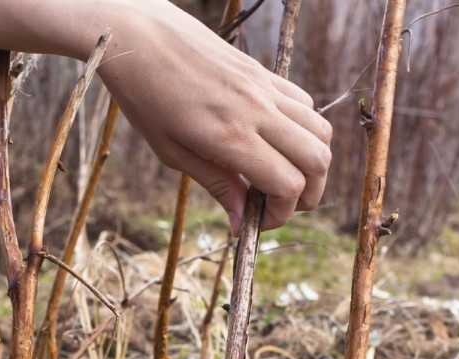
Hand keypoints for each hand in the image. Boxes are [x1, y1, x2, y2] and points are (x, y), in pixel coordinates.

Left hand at [99, 0, 332, 232]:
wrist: (139, 36)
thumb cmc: (146, 96)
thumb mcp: (173, 152)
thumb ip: (216, 185)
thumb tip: (240, 223)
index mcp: (232, 137)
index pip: (288, 185)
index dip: (281, 214)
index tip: (258, 221)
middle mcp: (257, 110)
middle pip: (317, 161)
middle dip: (309, 195)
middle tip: (282, 206)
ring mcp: (264, 88)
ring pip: (320, 132)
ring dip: (312, 163)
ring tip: (285, 176)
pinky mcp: (263, 73)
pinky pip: (304, 104)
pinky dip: (303, 131)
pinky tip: (275, 142)